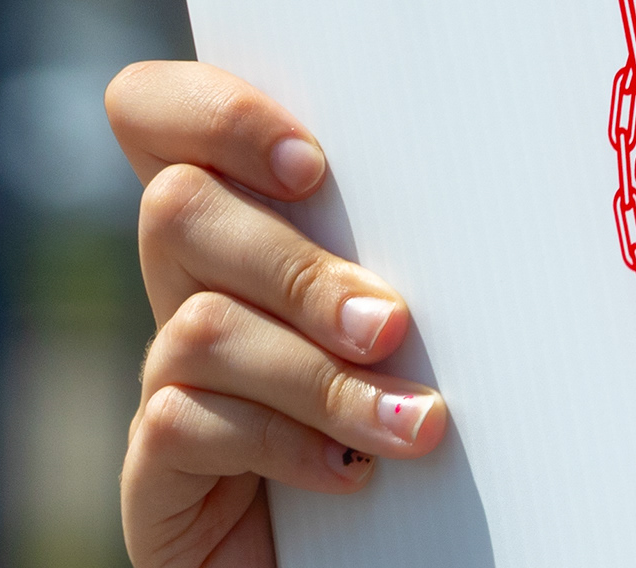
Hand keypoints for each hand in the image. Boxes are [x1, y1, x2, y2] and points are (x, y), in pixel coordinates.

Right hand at [110, 63, 447, 567]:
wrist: (370, 554)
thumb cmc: (402, 405)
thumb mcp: (395, 310)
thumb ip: (389, 244)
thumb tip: (480, 173)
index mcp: (240, 222)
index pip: (154, 112)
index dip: (213, 113)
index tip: (313, 165)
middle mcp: (186, 285)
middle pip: (175, 206)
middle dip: (296, 266)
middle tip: (388, 325)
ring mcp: (163, 376)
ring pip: (200, 325)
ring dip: (319, 377)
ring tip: (409, 424)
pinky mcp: (154, 468)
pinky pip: (181, 420)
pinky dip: (281, 444)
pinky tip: (346, 475)